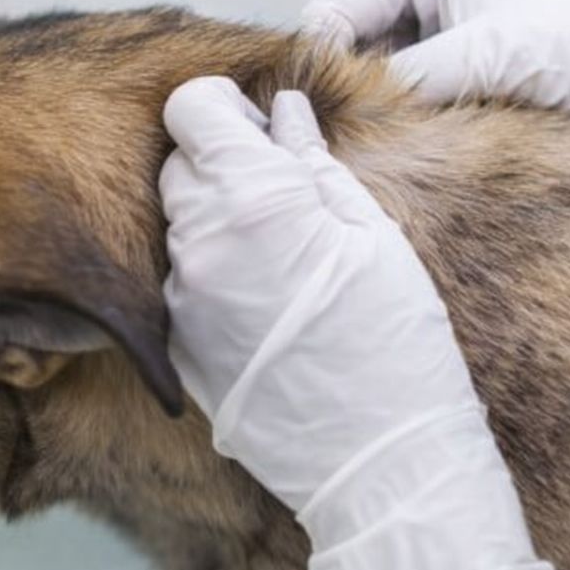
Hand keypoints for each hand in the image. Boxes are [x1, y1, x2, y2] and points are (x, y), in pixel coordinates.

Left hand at [159, 77, 569, 569]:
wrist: (380, 461)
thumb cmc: (396, 342)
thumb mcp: (373, 237)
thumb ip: (313, 164)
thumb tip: (282, 114)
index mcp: (253, 199)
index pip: (191, 108)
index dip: (223, 111)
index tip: (257, 129)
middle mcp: (197, 242)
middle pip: (175, 164)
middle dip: (217, 163)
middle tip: (279, 195)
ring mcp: (179, 298)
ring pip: (173, 224)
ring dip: (211, 221)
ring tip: (277, 257)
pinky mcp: (176, 344)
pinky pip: (177, 282)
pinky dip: (207, 274)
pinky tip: (263, 304)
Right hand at [302, 0, 569, 260]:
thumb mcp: (498, 55)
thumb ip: (415, 76)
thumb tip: (340, 114)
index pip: (327, 16)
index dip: (319, 71)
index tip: (333, 124)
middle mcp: (402, 4)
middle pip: (328, 63)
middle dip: (338, 106)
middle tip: (357, 157)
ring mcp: (413, 56)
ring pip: (350, 104)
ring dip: (365, 137)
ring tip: (390, 170)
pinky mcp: (430, 103)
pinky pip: (383, 130)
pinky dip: (389, 154)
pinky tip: (407, 179)